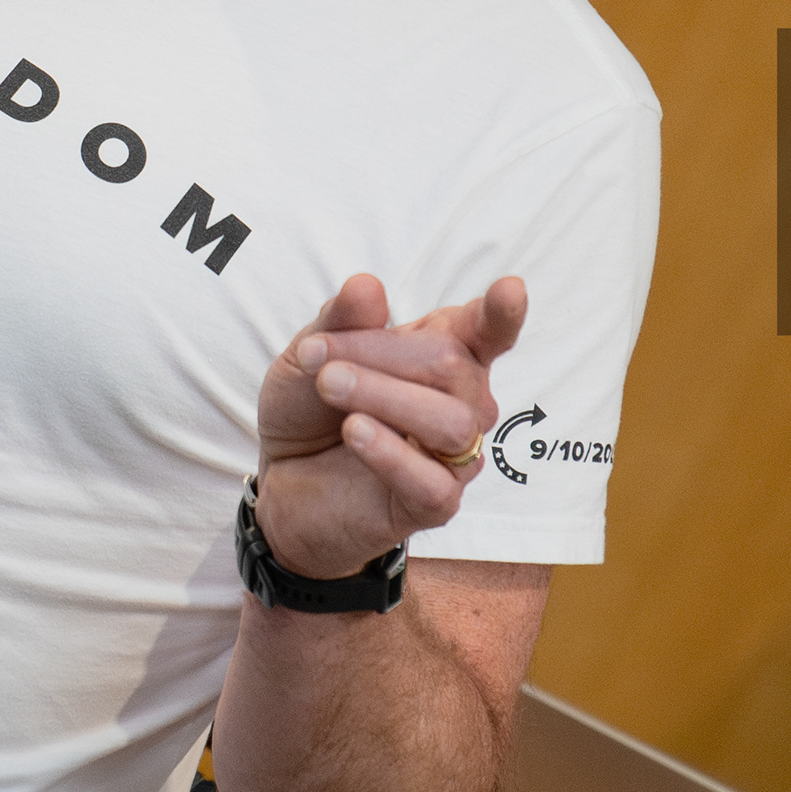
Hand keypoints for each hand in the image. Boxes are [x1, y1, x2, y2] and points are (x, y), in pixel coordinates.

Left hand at [253, 273, 527, 579]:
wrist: (279, 481)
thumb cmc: (309, 411)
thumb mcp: (310, 355)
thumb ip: (339, 321)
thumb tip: (367, 286)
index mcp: (444, 356)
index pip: (487, 332)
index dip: (501, 313)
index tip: (511, 290)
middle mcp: (462, 404)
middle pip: (452, 367)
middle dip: (379, 354)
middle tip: (318, 359)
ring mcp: (455, 457)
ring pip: (451, 423)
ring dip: (384, 396)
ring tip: (330, 387)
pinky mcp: (435, 505)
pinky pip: (434, 483)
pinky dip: (390, 453)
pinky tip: (354, 432)